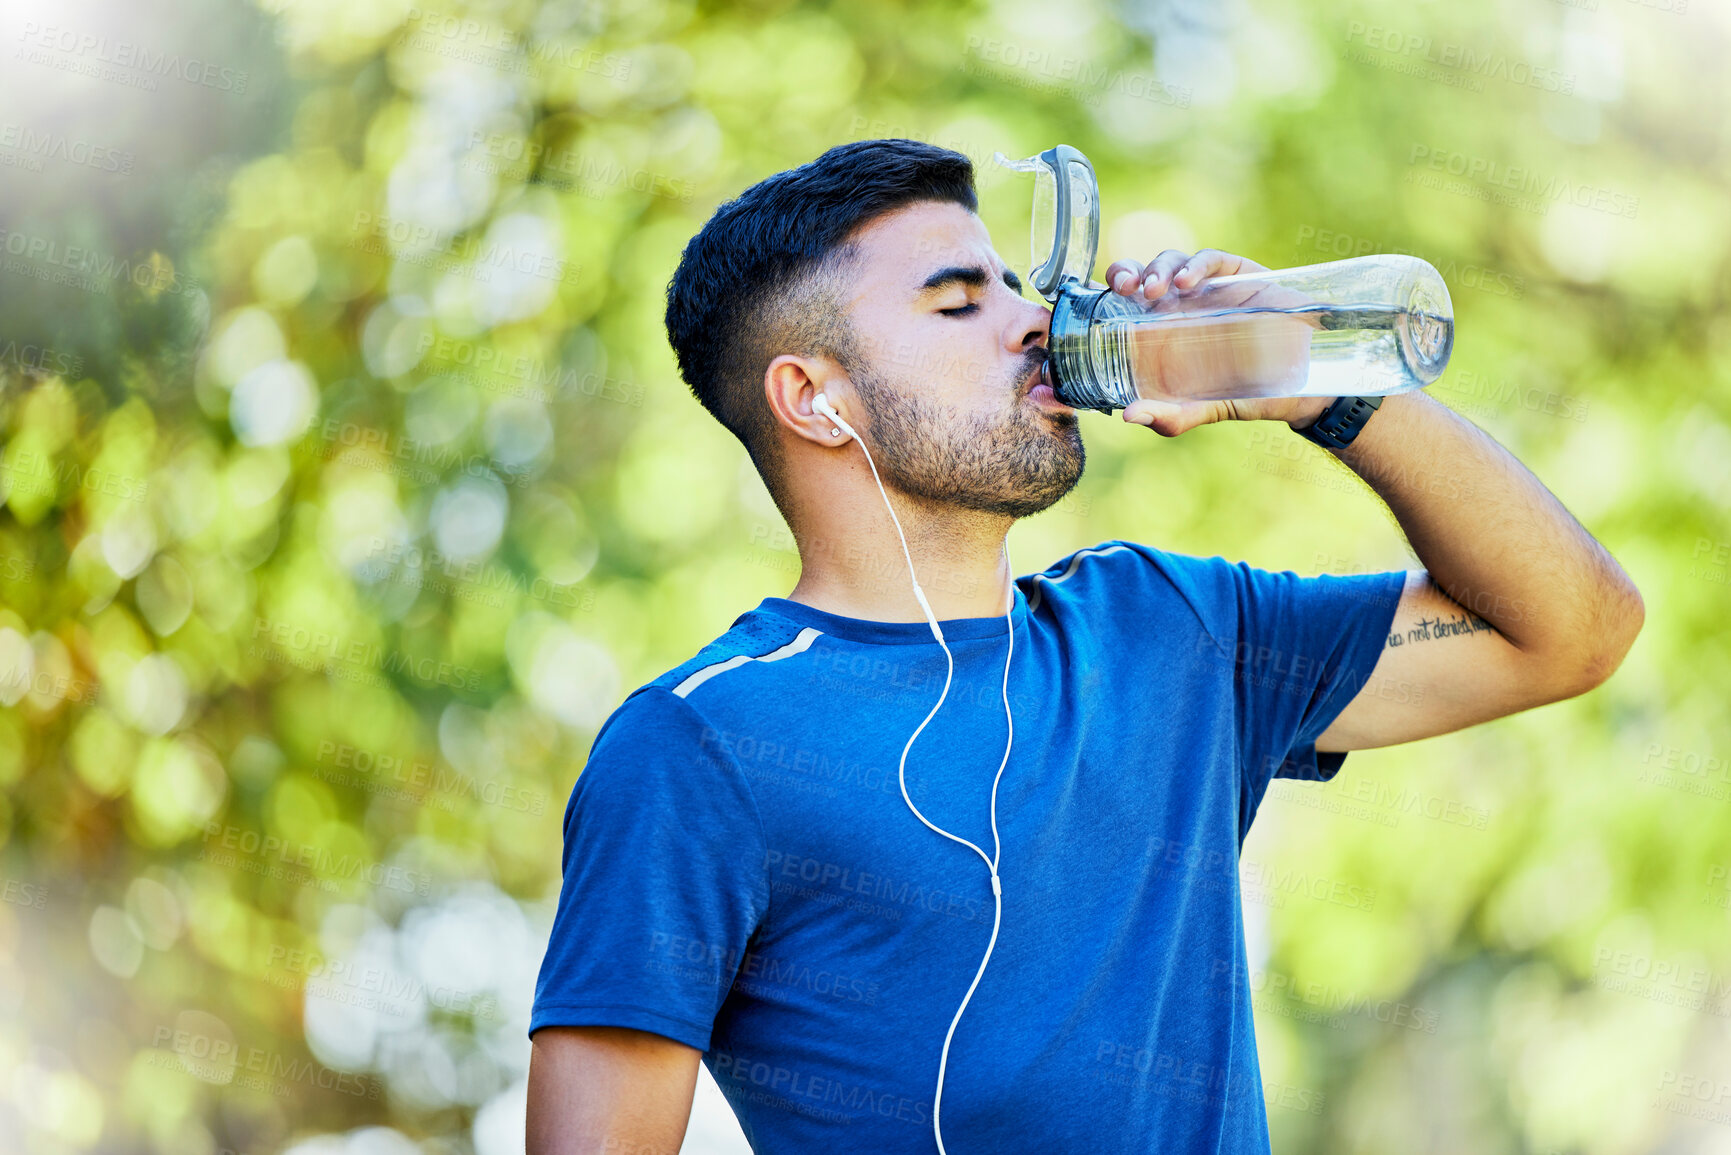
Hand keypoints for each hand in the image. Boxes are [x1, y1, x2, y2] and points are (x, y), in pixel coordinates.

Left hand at [1099, 249, 1333, 435]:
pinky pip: (1211, 260)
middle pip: (1140, 275)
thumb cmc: (1248, 396)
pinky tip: (1188, 282)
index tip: (1086, 297)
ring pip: (1171, 262)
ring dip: (1157, 268)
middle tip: (1122, 287)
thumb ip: (1171, 416)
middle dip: (1125, 272)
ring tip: (1154, 290)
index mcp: (1159, 333)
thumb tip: (1128, 416)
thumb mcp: (1204, 410)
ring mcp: (1208, 289)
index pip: (1121, 304)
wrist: (1304, 387)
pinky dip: (1196, 265)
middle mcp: (1178, 306)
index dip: (1100, 294)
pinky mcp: (1239, 276)